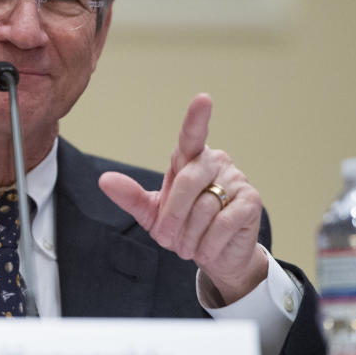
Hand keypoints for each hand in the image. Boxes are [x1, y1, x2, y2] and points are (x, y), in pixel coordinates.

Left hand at [98, 94, 267, 304]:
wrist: (213, 255)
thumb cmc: (181, 227)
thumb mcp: (151, 213)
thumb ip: (130, 196)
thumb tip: (104, 180)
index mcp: (188, 159)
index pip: (191, 135)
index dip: (197, 118)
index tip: (202, 99)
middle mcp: (215, 162)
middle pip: (188, 182)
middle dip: (172, 217)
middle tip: (167, 240)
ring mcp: (236, 179)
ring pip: (205, 207)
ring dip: (190, 236)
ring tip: (188, 246)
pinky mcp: (251, 202)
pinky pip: (224, 223)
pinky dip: (209, 243)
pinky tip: (206, 250)